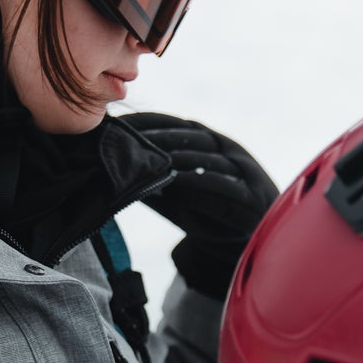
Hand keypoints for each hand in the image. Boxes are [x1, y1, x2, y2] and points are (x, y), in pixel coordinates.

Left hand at [124, 113, 279, 298]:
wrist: (250, 241)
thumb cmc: (209, 212)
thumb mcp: (177, 191)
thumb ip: (153, 177)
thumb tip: (111, 166)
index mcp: (211, 141)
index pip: (175, 124)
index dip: (148, 121)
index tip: (119, 122)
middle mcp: (228, 149)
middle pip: (187, 136)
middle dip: (153, 135)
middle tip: (123, 136)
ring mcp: (241, 171)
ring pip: (203, 156)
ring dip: (171, 155)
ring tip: (140, 155)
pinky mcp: (249, 196)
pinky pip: (220, 185)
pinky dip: (195, 181)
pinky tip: (172, 181)